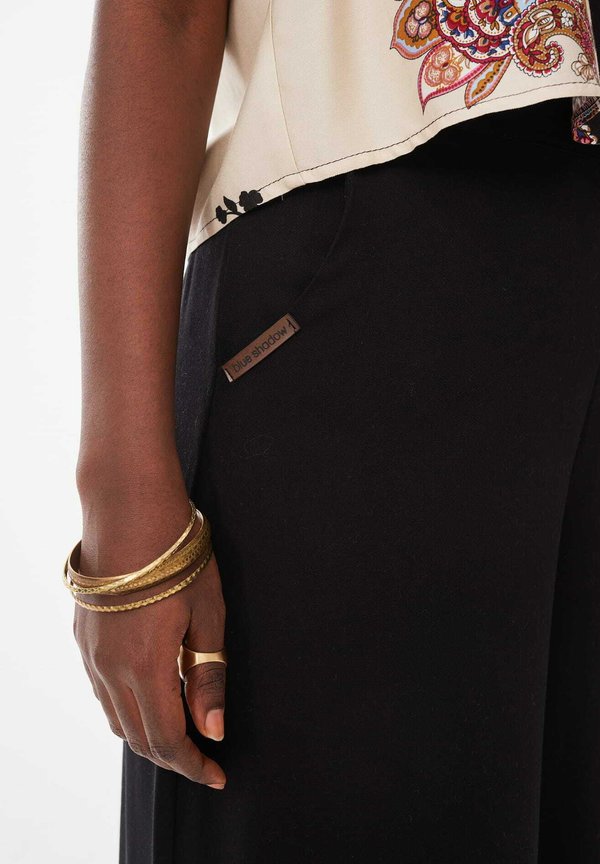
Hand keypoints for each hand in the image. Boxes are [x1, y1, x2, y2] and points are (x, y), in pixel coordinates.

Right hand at [72, 506, 227, 788]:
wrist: (129, 509)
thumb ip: (208, 676)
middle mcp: (110, 668)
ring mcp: (92, 653)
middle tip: (202, 760)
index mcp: (146, 666)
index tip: (216, 774)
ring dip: (147, 736)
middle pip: (139, 737)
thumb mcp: (207, 614)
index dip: (192, 764)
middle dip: (172, 757)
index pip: (168, 738)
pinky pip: (102, 692)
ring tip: (180, 734)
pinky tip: (149, 698)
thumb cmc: (178, 557)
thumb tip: (213, 729)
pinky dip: (127, 709)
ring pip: (116, 717)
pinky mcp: (84, 637)